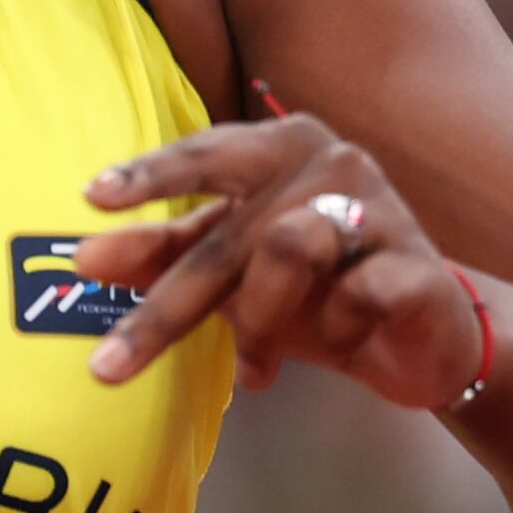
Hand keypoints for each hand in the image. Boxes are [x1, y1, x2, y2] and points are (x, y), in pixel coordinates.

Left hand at [67, 110, 485, 404]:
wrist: (425, 337)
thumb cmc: (318, 289)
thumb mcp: (235, 273)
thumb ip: (166, 256)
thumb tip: (87, 258)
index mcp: (282, 147)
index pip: (207, 155)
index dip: (151, 175)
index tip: (92, 198)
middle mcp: (333, 162)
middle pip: (232, 230)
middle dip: (169, 307)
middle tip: (109, 365)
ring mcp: (382, 207)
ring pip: (289, 251)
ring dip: (259, 320)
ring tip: (256, 361)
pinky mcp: (418, 264)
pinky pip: (353, 295)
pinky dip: (331, 330)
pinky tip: (337, 340)